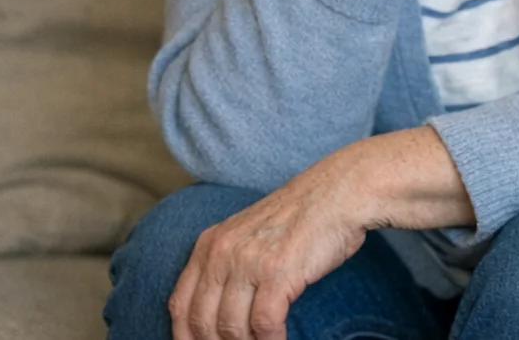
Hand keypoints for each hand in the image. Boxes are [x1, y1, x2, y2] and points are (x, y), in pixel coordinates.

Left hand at [168, 156, 367, 339]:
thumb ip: (227, 265)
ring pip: (232, 328)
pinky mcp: (278, 273)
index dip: (185, 336)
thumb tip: (219, 312)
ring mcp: (249, 263)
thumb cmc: (301, 217)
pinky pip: (264, 325)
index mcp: (209, 244)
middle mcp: (222, 253)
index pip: (180, 305)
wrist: (339, 192)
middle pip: (203, 322)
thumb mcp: (248, 234)